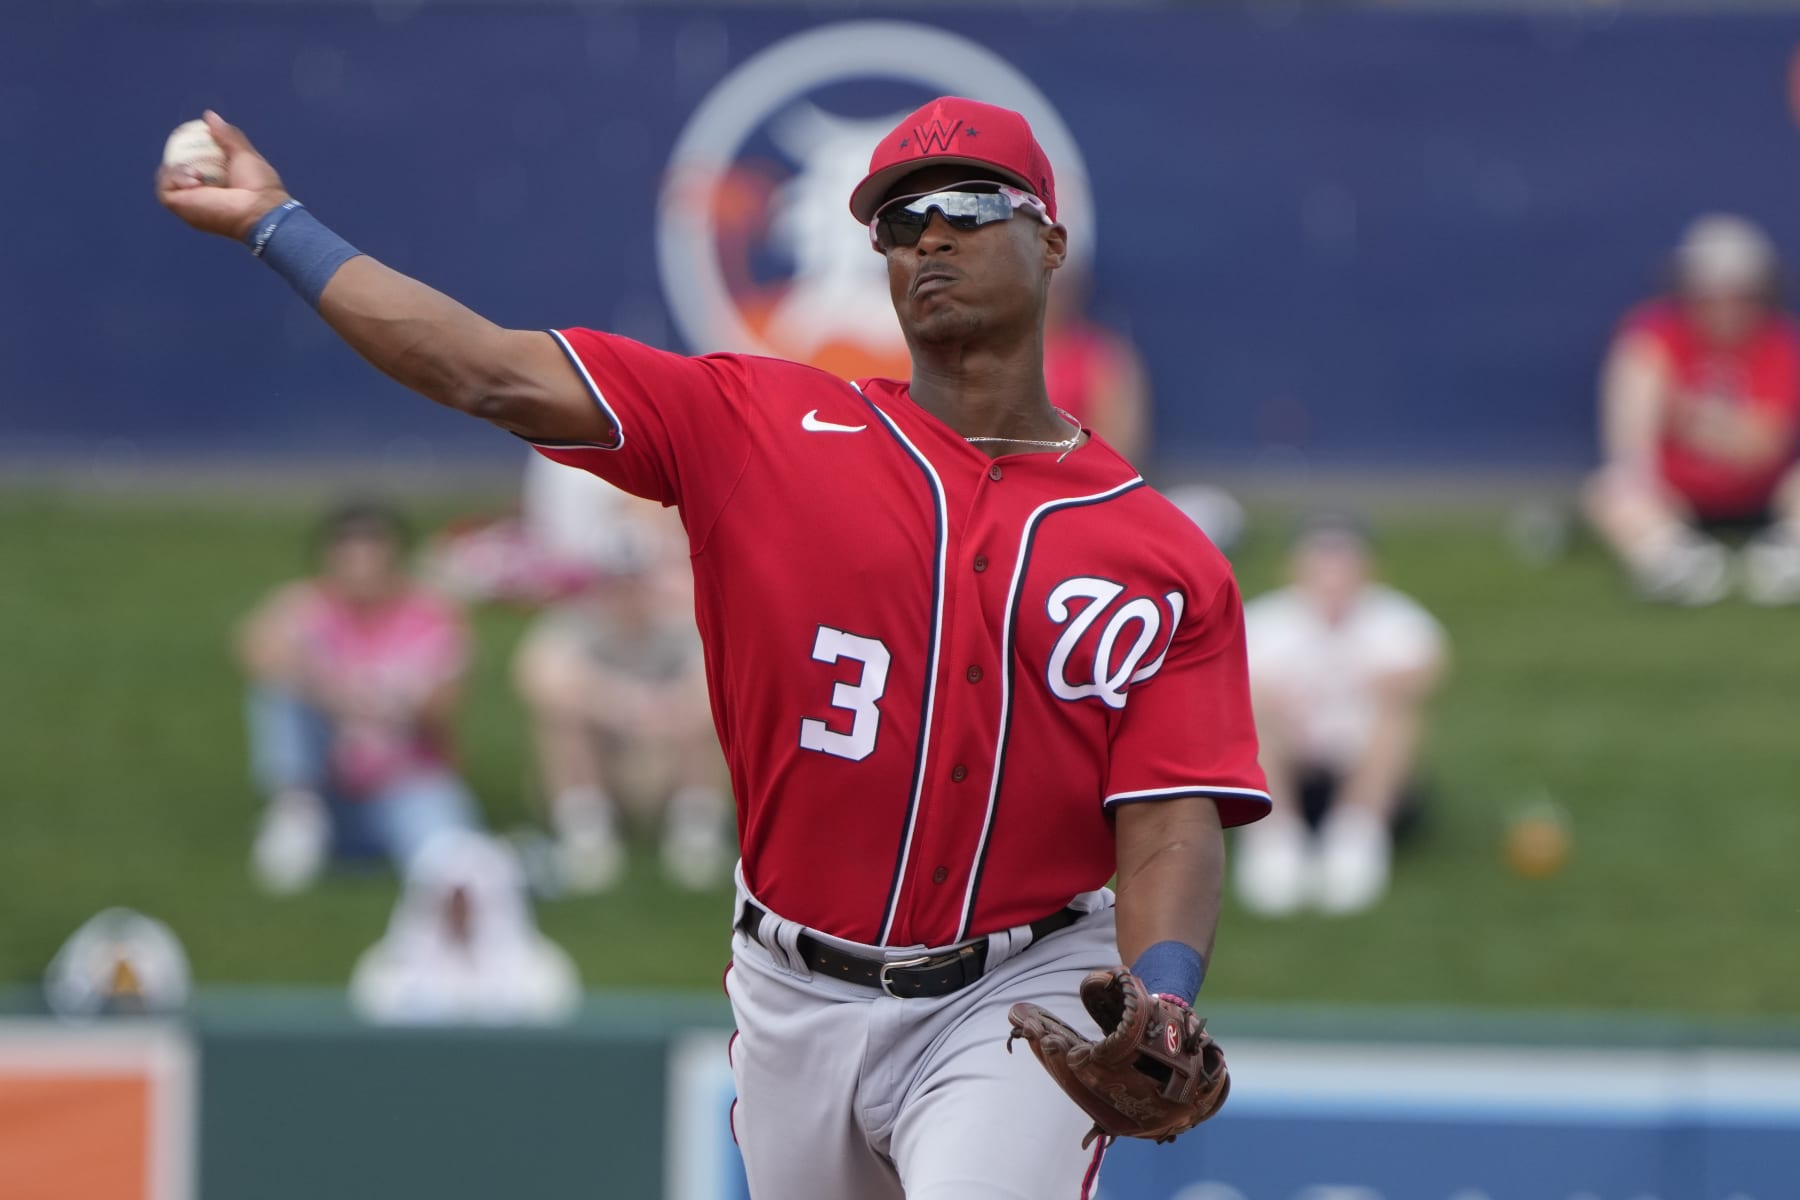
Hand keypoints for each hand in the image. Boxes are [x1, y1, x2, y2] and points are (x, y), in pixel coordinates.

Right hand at [155, 110, 292, 240]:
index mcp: (214, 184)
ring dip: (179, 169)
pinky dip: (175, 178)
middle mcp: (199, 195)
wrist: (259, 208)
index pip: (192, 162)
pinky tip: (195, 182)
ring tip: (199, 176)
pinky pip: (164, 187)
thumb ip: (227, 136)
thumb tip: (209, 115)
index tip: (195, 136)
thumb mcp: (243, 154)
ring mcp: (188, 202)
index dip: (190, 149)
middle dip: (181, 156)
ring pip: (167, 176)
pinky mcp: (179, 207)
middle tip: (192, 150)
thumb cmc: (259, 187)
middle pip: (175, 167)